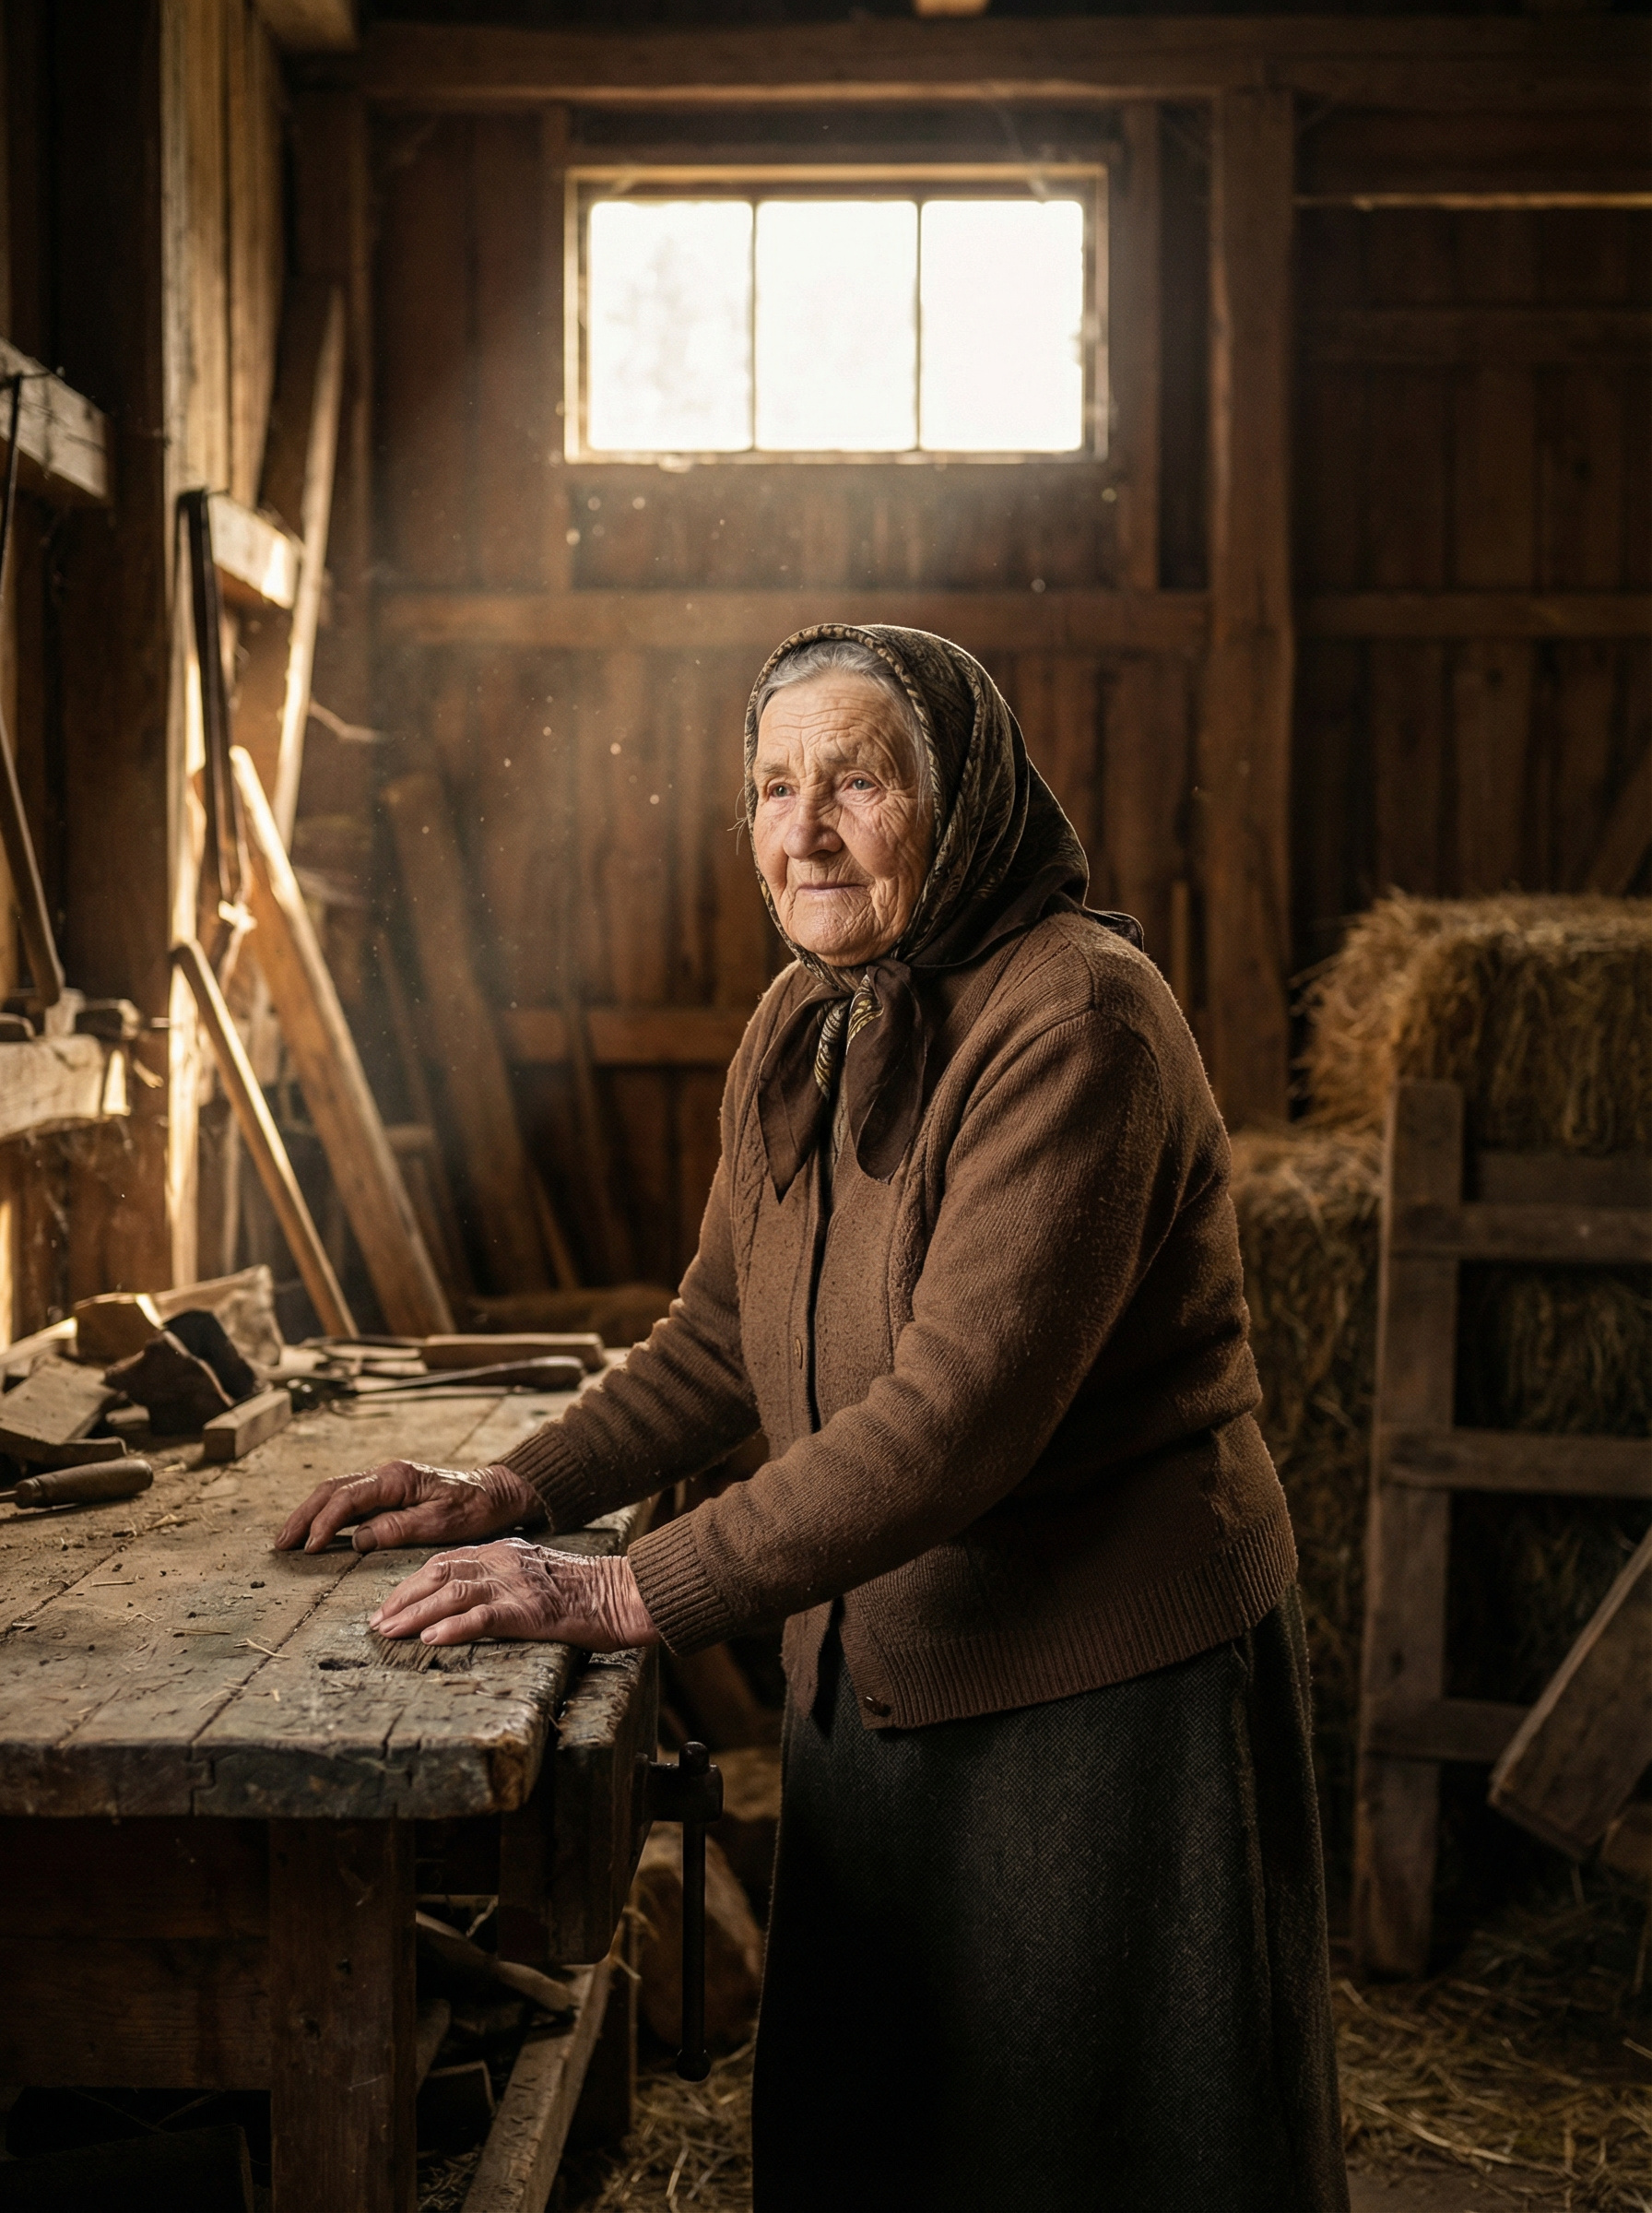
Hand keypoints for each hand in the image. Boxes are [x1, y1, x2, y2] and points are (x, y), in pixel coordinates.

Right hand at [273, 1460, 542, 1554]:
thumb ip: (398, 1529)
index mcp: (397, 1478)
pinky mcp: (389, 1490)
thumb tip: (357, 1539)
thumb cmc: (474, 1509)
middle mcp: (386, 1473)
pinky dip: (326, 1512)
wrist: (496, 1494)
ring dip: (310, 1513)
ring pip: (336, 1491)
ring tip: (289, 1538)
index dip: (324, 1523)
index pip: (348, 1498)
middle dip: (303, 1515)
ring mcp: (386, 1480)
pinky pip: (349, 1498)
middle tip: (281, 1544)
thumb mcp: (440, 1523)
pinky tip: (316, 1530)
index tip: (309, 1548)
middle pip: (332, 1489)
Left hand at [369, 1540, 660, 1648]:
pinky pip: (483, 1617)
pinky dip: (453, 1628)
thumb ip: (503, 1580)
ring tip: (390, 1633)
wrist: (624, 1594)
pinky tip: (431, 1641)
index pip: (445, 1561)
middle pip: (440, 1573)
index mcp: (503, 1551)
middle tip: (376, 1622)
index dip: (411, 1583)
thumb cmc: (585, 1592)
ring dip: (416, 1614)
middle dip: (403, 1598)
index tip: (388, 1604)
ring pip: (452, 1593)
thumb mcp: (536, 1574)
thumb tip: (468, 1603)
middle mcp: (504, 1562)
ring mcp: (516, 1585)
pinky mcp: (530, 1610)